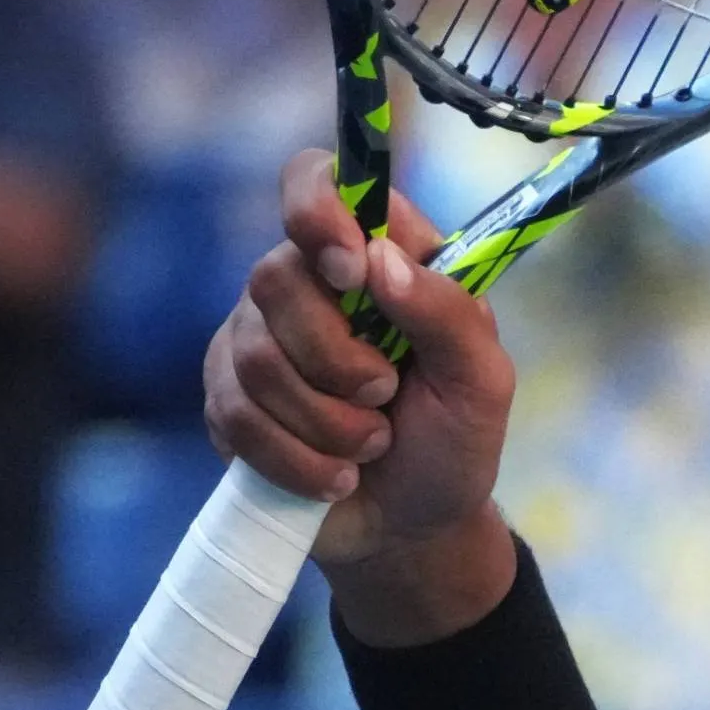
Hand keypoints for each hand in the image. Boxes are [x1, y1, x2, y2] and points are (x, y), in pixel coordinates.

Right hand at [206, 147, 519, 642]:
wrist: (412, 527)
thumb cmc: (454, 441)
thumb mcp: (481, 381)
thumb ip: (449, 313)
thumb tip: (380, 259)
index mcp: (377, 256)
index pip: (317, 181)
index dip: (318, 210)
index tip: (350, 268)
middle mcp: (307, 284)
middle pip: (276, 278)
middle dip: (338, 357)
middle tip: (387, 397)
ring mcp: (257, 339)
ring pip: (255, 355)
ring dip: (328, 420)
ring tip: (371, 445)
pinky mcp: (228, 400)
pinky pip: (237, 415)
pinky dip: (299, 457)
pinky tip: (335, 476)